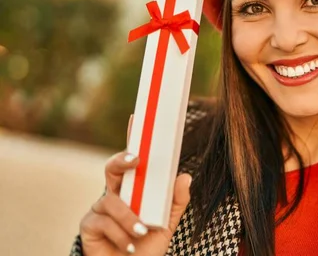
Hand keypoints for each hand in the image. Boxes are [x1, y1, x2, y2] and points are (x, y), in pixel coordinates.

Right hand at [79, 115, 191, 254]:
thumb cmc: (147, 246)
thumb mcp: (167, 223)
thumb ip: (177, 201)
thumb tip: (185, 176)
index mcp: (134, 188)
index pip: (133, 160)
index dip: (132, 138)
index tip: (136, 117)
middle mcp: (115, 193)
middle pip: (112, 167)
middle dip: (122, 160)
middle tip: (136, 161)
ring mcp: (100, 208)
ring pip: (111, 200)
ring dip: (128, 216)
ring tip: (141, 231)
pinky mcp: (90, 225)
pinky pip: (103, 221)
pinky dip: (119, 233)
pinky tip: (129, 245)